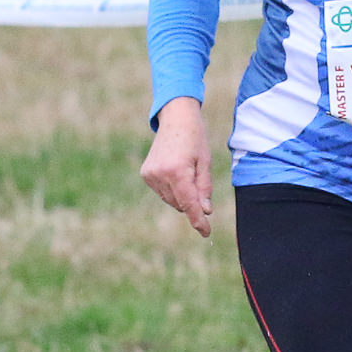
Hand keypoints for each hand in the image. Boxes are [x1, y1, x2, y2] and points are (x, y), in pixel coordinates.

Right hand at [140, 96, 212, 236]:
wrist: (175, 118)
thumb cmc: (195, 138)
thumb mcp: (205, 162)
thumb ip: (204, 189)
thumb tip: (204, 211)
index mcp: (177, 171)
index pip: (189, 204)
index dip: (198, 220)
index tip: (206, 232)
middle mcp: (160, 175)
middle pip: (180, 204)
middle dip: (192, 202)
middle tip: (197, 180)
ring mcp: (150, 175)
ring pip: (171, 200)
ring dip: (181, 195)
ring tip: (186, 171)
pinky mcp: (145, 174)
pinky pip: (162, 192)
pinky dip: (171, 189)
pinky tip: (175, 171)